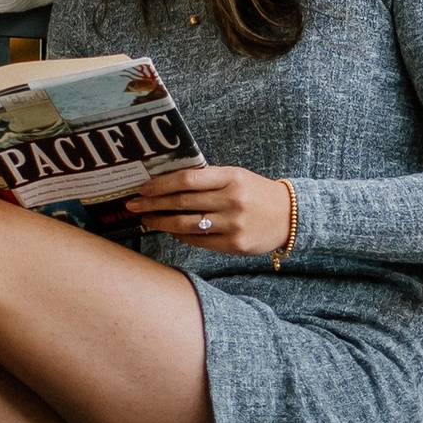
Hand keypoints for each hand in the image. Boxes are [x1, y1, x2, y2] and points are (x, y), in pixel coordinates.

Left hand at [122, 162, 295, 258]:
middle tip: (133, 205)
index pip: (187, 179)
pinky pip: (199, 241)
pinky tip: (169, 231)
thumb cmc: (255, 192)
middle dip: (153, 204)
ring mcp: (233, 224)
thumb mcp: (235, 176)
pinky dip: (181, 236)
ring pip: (187, 225)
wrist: (289, 216)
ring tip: (146, 220)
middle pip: (183, 202)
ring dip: (162, 222)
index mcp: (230, 177)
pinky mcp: (235, 245)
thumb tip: (167, 183)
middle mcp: (231, 200)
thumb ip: (207, 179)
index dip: (161, 184)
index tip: (143, 188)